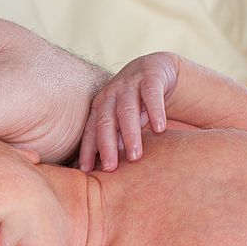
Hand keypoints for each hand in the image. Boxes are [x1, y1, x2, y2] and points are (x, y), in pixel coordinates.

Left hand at [79, 52, 179, 172]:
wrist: (154, 70)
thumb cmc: (134, 106)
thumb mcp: (121, 122)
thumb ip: (113, 142)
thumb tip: (100, 175)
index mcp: (99, 108)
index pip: (90, 132)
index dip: (87, 151)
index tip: (86, 171)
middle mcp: (110, 96)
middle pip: (105, 122)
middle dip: (106, 146)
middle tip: (110, 168)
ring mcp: (129, 85)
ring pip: (127, 110)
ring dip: (130, 134)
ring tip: (135, 156)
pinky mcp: (151, 77)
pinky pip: (152, 94)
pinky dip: (155, 111)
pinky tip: (160, 129)